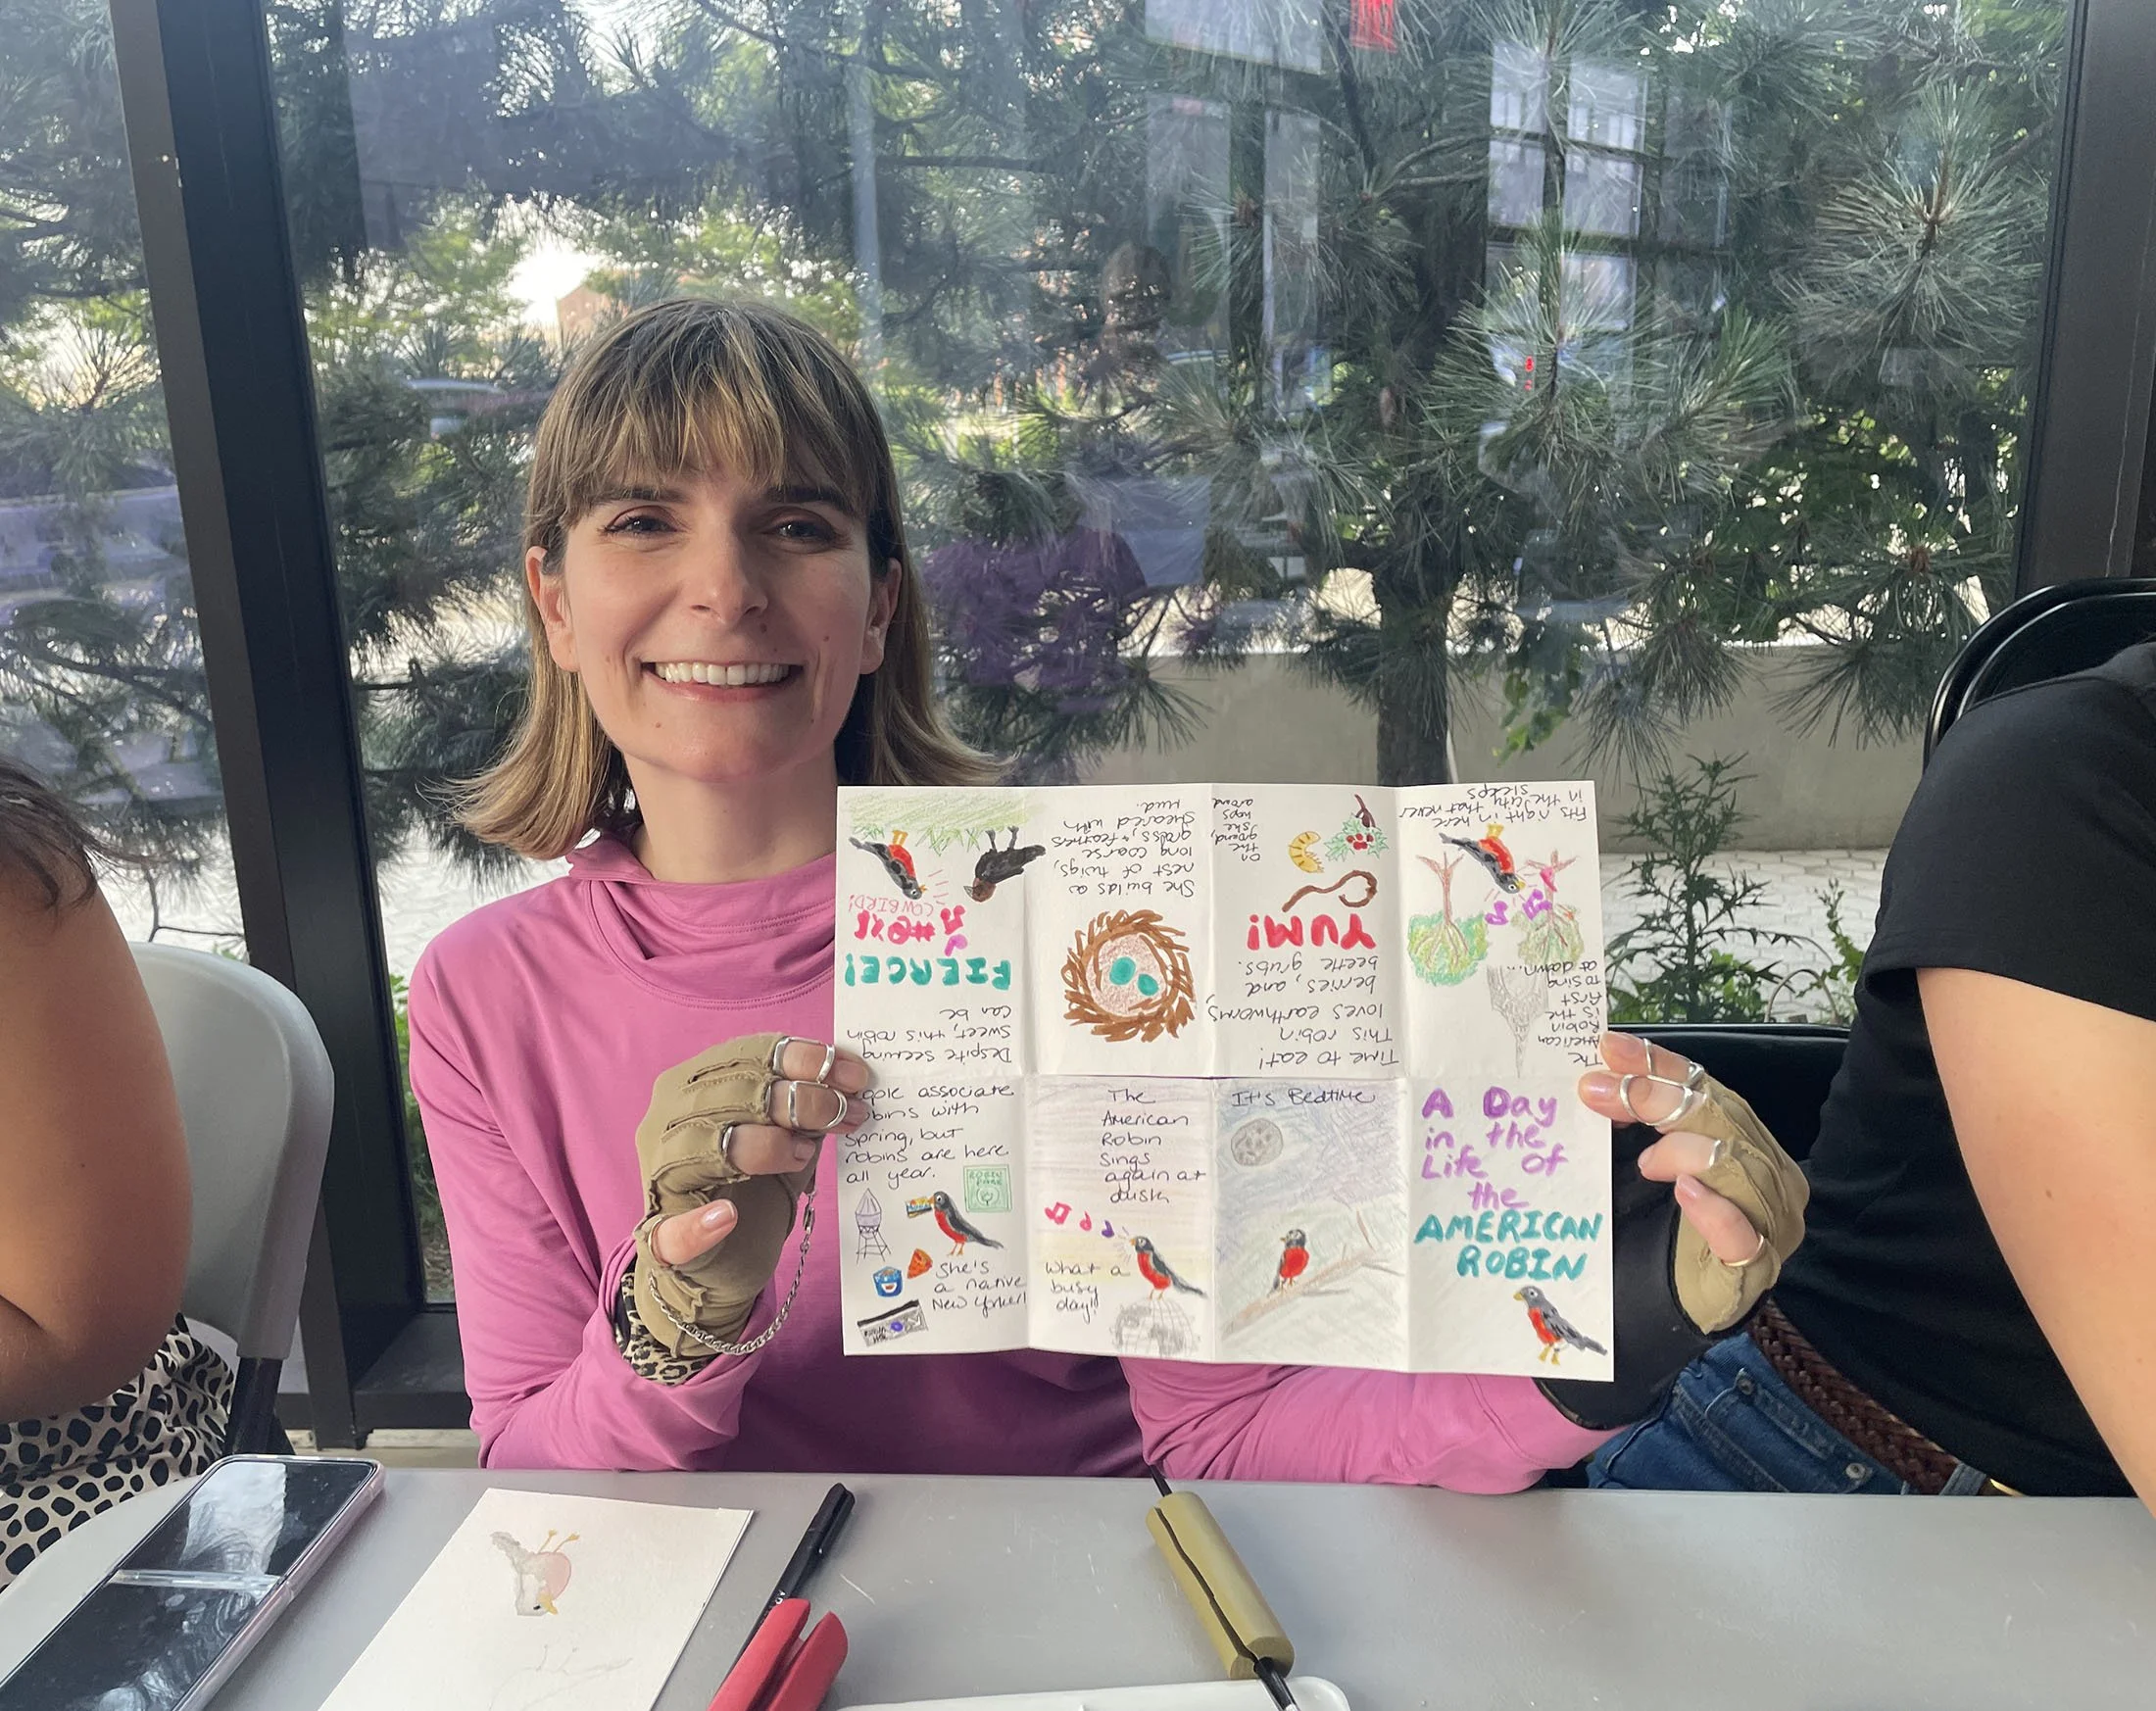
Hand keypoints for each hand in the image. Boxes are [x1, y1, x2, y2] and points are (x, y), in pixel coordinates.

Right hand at [631, 1034, 870, 1354]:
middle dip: (805, 1100)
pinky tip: (726, 1218)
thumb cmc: (755, 1189)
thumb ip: (806, 1109)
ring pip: (709, 1143)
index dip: (809, 1061)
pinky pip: (672, 1228)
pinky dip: (701, 1223)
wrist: (718, 1264)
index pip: (753, 1053)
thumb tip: (852, 1084)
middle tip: (848, 1115)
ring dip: (767, 1146)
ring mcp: (661, 1173)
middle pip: (738, 1091)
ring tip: (801, 1158)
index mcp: (700, 1083)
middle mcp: (671, 1118)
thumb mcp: (787, 1137)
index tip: (856, 1078)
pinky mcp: (659, 1233)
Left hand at [1535, 1031, 1808, 1430]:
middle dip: (1659, 1097)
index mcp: (1738, 1136)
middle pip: (1722, 1117)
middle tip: (1595, 1091)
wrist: (1649, 1312)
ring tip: (1645, 1157)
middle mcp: (1765, 1170)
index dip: (1658, 1064)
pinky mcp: (1753, 1268)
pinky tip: (1686, 1194)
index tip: (1607, 1048)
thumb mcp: (1630, 1161)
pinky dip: (1717, 1212)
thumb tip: (1595, 1070)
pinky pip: (1743, 1235)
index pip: (1705, 1086)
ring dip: (1686, 1149)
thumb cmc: (1643, 1230)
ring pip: (1740, 1164)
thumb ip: (1627, 1118)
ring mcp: (1767, 1220)